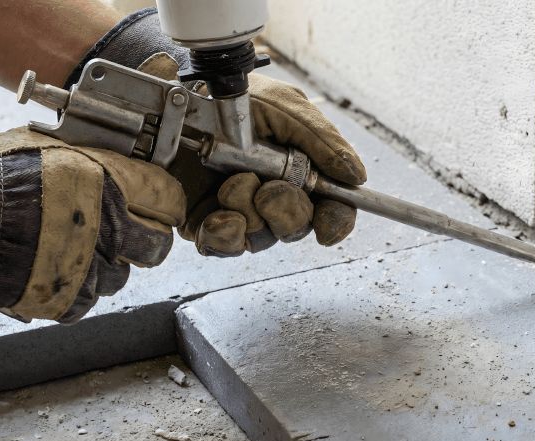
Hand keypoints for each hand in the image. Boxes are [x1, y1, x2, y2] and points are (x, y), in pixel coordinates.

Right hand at [0, 127, 184, 322]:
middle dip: (146, 243)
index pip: (169, 198)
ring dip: (105, 268)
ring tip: (74, 251)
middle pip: (156, 247)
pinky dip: (76, 291)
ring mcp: (87, 266)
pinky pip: (87, 302)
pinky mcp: (63, 298)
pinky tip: (56, 272)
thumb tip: (121, 162)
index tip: (161, 208)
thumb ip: (95, 160)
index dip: (166, 204)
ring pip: (120, 279)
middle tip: (128, 237)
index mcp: (110, 181)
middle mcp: (107, 225)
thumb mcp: (52, 146)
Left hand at [138, 53, 366, 256]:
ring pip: (263, 239)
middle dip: (287, 211)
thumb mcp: (285, 109)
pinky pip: (225, 247)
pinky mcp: (206, 223)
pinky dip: (225, 235)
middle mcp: (273, 194)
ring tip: (231, 183)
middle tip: (270, 189)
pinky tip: (218, 216)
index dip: (336, 221)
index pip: (331, 207)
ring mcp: (240, 211)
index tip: (329, 226)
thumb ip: (323, 142)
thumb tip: (356, 176)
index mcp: (300, 170)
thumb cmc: (234, 100)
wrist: (179, 100)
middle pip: (298, 227)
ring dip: (251, 213)